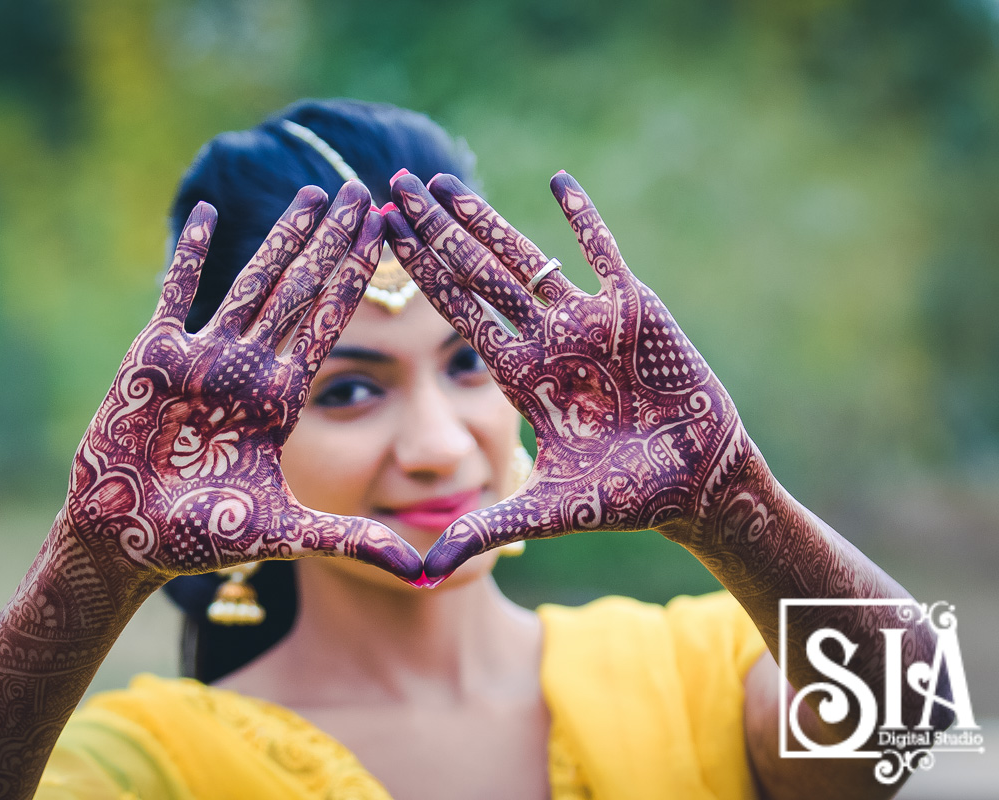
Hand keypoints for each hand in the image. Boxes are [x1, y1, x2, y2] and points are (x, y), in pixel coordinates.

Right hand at [66, 182, 422, 584]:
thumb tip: (427, 571)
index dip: (360, 280)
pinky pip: (176, 295)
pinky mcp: (153, 357)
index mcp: (280, 398)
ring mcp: (202, 358)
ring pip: (251, 283)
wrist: (126, 540)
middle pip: (301, 291)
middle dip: (333, 241)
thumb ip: (354, 539)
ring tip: (315, 193)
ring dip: (282, 238)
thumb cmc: (201, 536)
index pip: (330, 325)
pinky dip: (188, 255)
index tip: (391, 236)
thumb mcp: (287, 531)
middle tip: (367, 190)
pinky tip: (206, 212)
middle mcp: (248, 369)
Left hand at [386, 172, 750, 576]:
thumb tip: (420, 575)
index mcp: (520, 376)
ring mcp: (587, 321)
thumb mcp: (545, 511)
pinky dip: (585, 219)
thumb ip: (484, 529)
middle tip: (394, 186)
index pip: (457, 314)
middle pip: (478, 274)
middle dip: (436, 232)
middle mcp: (545, 340)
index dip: (419, 275)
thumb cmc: (624, 498)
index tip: (382, 236)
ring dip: (487, 220)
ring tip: (444, 183)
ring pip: (528, 258)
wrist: (696, 486)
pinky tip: (557, 181)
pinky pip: (605, 254)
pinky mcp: (636, 310)